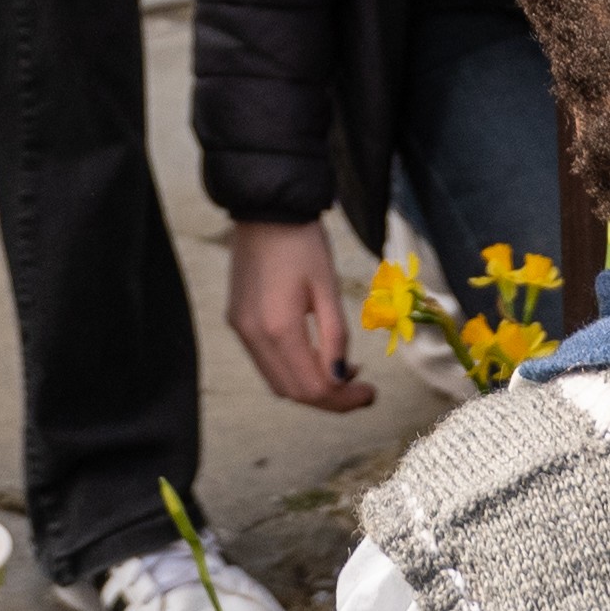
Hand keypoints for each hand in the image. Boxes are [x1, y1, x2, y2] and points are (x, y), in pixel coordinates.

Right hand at [227, 219, 379, 413]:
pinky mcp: (238, 322)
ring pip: (277, 382)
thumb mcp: (328, 288)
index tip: (371, 393)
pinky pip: (266, 363)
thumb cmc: (303, 242)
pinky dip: (292, 370)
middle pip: (293, 392)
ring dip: (311, 387)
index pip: (312, 387)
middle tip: (362, 390)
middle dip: (330, 400)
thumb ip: (335, 336)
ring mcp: (242, 331)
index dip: (344, 400)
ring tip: (344, 373)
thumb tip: (341, 377)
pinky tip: (316, 357)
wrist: (267, 210)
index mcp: (279, 328)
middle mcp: (254, 336)